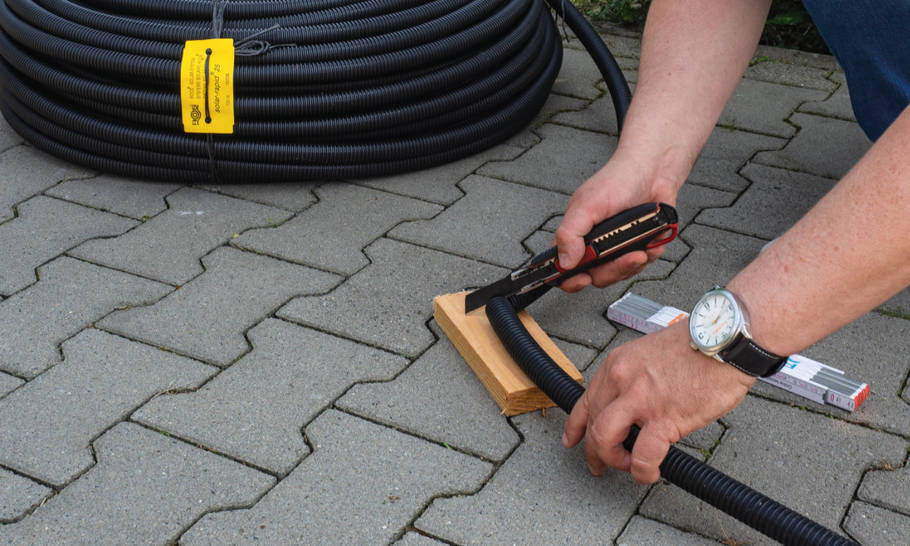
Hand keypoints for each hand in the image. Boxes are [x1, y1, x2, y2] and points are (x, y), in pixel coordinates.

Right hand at [554, 148, 686, 291]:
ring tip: (641, 246)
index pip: (564, 268)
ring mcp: (616, 247)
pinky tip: (650, 240)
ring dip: (633, 263)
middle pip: (596, 276)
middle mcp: (594, 244)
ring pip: (620, 273)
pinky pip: (641, 264)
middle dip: (612, 270)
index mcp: (576, 235)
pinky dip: (649, 254)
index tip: (581, 279)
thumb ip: (570, 234)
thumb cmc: (618, 180)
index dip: (569, 279)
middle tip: (625, 256)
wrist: (653, 171)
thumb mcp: (587, 205)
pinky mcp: (637, 247)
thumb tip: (563, 261)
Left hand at [562, 320, 754, 483]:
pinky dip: (642, 471)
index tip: (572, 440)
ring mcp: (640, 399)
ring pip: (605, 439)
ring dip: (613, 460)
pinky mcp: (664, 417)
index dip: (575, 426)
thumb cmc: (698, 344)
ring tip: (629, 467)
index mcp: (617, 364)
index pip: (585, 400)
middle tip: (601, 465)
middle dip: (595, 451)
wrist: (725, 337)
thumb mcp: (650, 353)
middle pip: (593, 424)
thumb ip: (635, 377)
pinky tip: (650, 472)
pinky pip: (642, 455)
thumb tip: (632, 405)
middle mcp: (622, 380)